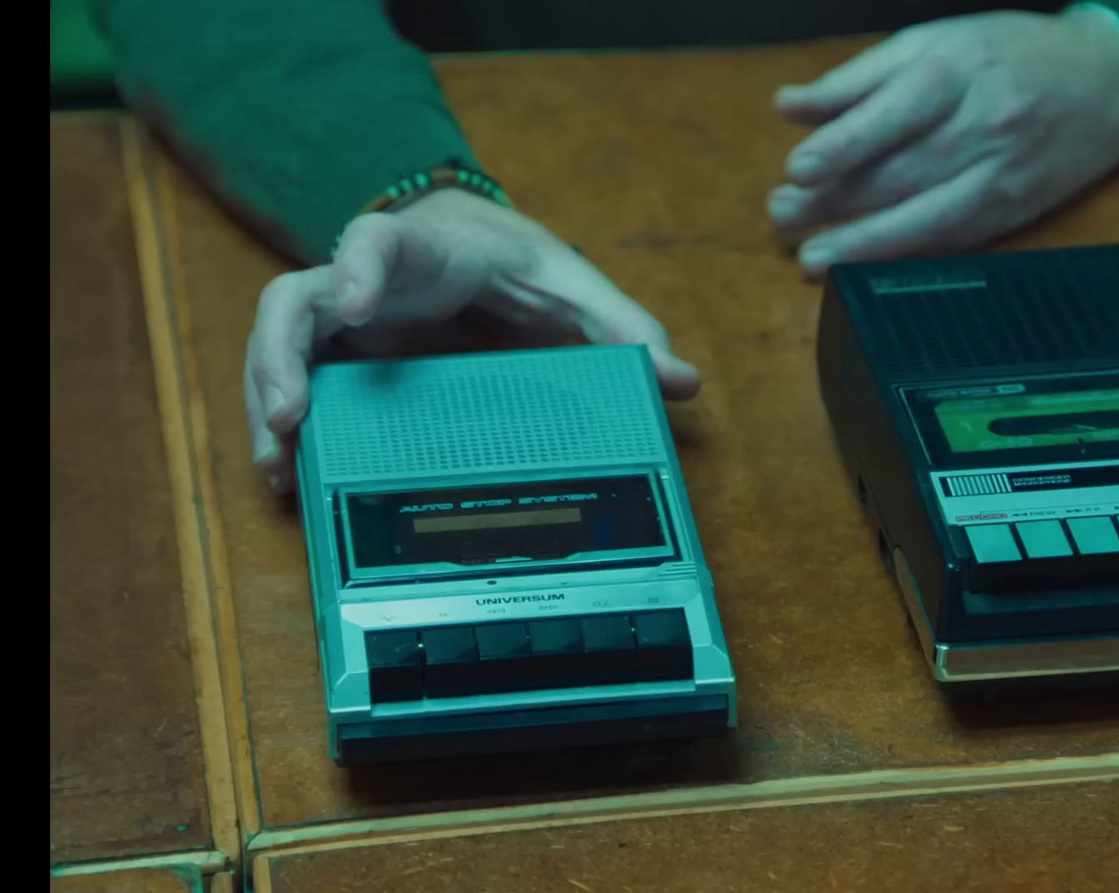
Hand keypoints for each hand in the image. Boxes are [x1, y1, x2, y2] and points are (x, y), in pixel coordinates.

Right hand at [245, 189, 699, 492]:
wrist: (476, 247)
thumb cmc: (518, 262)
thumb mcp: (575, 287)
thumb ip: (626, 329)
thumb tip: (681, 380)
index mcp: (422, 252)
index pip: (374, 244)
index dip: (358, 270)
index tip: (356, 308)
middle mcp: (364, 280)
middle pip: (293, 302)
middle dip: (280, 358)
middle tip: (292, 417)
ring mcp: (343, 320)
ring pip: (277, 346)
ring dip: (268, 403)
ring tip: (280, 466)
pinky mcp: (339, 355)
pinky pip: (293, 382)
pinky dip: (283, 428)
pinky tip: (289, 477)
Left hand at [769, 4, 1118, 276]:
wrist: (1107, 82)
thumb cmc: (1006, 56)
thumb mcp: (933, 43)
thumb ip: (857, 79)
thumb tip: (789, 108)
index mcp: (958, 71)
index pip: (896, 110)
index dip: (845, 143)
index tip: (798, 169)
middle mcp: (984, 125)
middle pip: (903, 171)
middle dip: (837, 201)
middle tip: (783, 215)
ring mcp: (1001, 175)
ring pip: (927, 218)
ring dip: (864, 243)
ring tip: (813, 259)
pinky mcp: (1012, 213)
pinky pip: (952, 241)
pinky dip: (905, 257)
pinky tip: (863, 267)